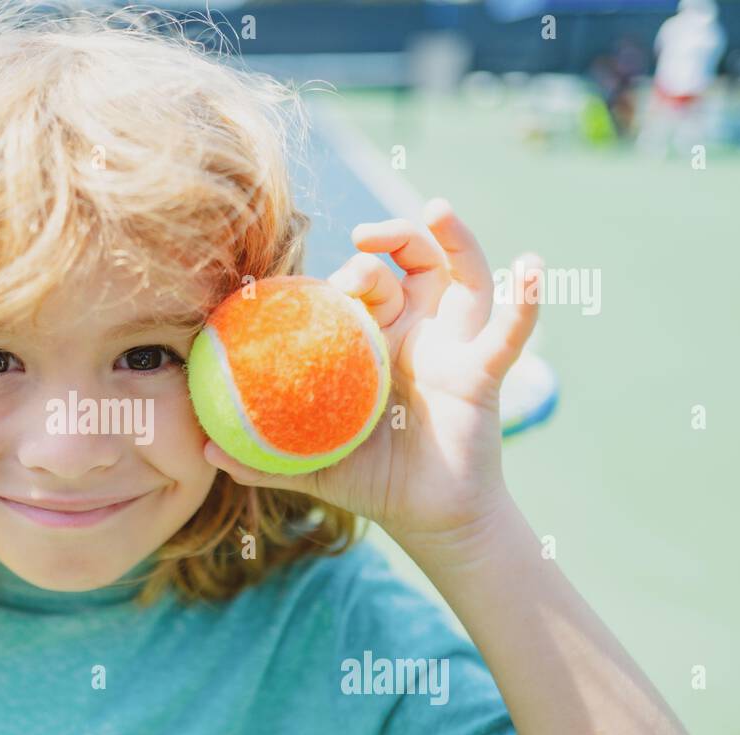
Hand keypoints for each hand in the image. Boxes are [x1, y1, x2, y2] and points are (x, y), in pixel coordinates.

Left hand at [203, 198, 542, 542]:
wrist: (427, 518)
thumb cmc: (372, 480)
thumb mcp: (309, 465)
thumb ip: (261, 457)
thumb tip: (204, 453)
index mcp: (371, 342)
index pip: (359, 284)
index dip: (344, 270)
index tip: (320, 267)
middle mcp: (415, 331)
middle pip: (410, 263)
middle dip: (390, 242)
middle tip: (363, 243)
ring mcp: (452, 344)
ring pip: (461, 273)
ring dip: (454, 237)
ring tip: (437, 209)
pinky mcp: (482, 370)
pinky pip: (510, 330)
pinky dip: (527, 300)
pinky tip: (535, 268)